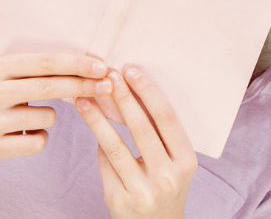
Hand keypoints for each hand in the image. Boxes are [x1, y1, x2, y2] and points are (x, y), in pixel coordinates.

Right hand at [0, 52, 110, 159]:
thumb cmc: (5, 93)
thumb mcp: (16, 73)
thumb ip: (46, 69)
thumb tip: (94, 68)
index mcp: (1, 67)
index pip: (46, 63)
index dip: (77, 64)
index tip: (102, 67)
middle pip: (49, 87)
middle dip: (83, 86)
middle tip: (108, 86)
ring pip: (47, 118)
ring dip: (51, 117)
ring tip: (32, 116)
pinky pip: (38, 142)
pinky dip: (41, 138)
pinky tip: (24, 133)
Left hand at [78, 67, 196, 218]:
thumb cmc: (165, 184)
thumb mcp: (174, 161)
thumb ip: (158, 134)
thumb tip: (126, 91)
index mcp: (186, 161)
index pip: (166, 118)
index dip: (148, 91)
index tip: (130, 70)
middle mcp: (167, 177)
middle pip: (141, 128)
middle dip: (122, 98)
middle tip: (107, 75)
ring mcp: (143, 191)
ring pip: (115, 146)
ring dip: (97, 119)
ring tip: (83, 98)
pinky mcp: (120, 201)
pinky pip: (105, 164)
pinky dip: (98, 143)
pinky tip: (91, 125)